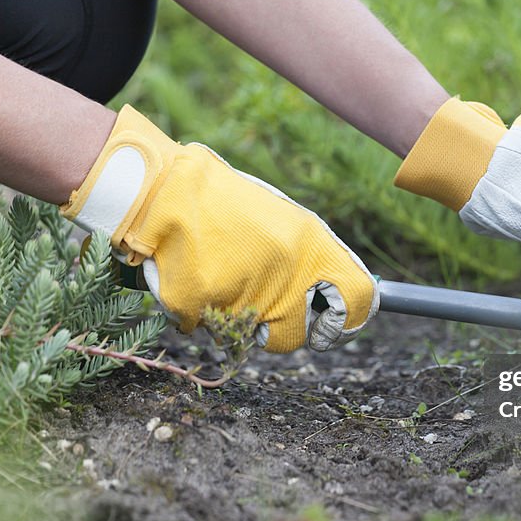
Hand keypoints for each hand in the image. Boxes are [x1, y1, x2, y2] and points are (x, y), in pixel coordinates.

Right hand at [62, 105, 378, 352]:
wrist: (164, 186)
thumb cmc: (223, 202)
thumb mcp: (281, 220)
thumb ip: (309, 260)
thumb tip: (337, 297)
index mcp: (310, 244)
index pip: (356, 298)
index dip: (345, 320)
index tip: (332, 326)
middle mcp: (284, 271)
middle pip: (297, 335)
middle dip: (279, 329)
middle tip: (260, 306)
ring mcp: (243, 291)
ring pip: (244, 334)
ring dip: (231, 317)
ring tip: (216, 274)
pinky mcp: (202, 302)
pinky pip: (203, 325)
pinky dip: (195, 308)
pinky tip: (190, 274)